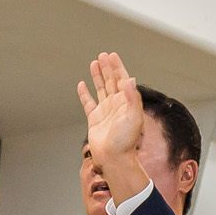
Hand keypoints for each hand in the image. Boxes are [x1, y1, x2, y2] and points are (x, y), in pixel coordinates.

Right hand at [79, 52, 150, 202]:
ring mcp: (105, 112)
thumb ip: (132, 98)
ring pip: (101, 89)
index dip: (117, 67)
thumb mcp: (134, 118)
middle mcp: (116, 105)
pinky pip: (88, 103)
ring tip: (94, 63)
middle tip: (103, 55)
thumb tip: (130, 79)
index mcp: (126, 103)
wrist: (114, 159)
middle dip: (107, 68)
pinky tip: (82, 84)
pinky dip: (85, 93)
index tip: (112, 56)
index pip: (122, 80)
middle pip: (111, 82)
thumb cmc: (126, 141)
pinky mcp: (94, 119)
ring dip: (97, 76)